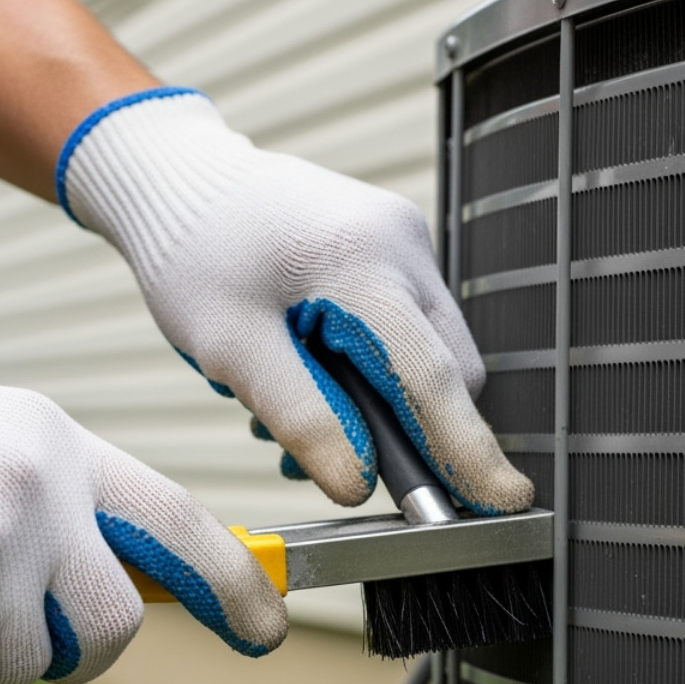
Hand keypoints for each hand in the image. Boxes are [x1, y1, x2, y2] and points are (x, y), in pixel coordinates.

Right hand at [0, 304, 287, 683]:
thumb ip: (61, 501)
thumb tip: (126, 583)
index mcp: (57, 448)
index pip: (178, 524)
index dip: (233, 585)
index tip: (269, 629)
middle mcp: (36, 503)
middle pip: (112, 629)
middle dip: (74, 647)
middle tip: (9, 623)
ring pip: (24, 665)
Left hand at [59, 89, 532, 515]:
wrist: (181, 180)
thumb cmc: (194, 255)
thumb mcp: (230, 347)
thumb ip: (300, 416)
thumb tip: (356, 485)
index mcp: (362, 263)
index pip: (433, 377)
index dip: (467, 450)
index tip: (503, 503)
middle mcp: (402, 243)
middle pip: (446, 369)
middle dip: (405, 432)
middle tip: (328, 463)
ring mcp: (405, 239)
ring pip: (425, 352)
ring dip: (376, 402)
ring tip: (286, 408)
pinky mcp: (394, 246)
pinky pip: (405, 326)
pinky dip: (366, 367)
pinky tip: (303, 370)